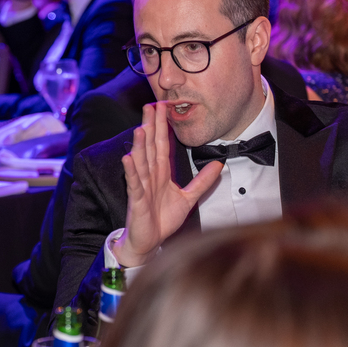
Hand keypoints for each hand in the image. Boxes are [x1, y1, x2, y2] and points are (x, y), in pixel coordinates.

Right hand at [111, 102, 223, 266]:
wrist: (150, 242)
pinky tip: (128, 158)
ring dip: (140, 145)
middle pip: (150, 147)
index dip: (163, 126)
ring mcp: (142, 188)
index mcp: (161, 174)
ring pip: (141, 162)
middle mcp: (150, 177)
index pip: (162, 145)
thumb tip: (219, 165)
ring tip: (141, 127)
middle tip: (150, 104)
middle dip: (150, 126)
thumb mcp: (189, 198)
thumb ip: (203, 182)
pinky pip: (134, 184)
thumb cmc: (163, 220)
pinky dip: (131, 171)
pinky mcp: (136, 201)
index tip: (163, 107)